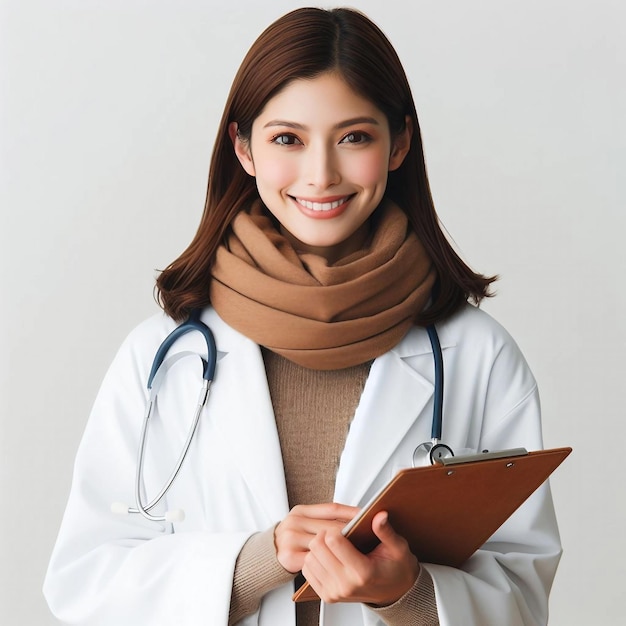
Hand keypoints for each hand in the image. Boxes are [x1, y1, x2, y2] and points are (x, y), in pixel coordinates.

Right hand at [274, 503, 359, 573]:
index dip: (351, 513)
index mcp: (301, 511)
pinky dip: (328, 561)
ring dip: (342, 549)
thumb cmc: (291, 539)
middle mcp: (295, 522)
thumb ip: (323, 519)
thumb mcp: (304, 522)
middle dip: (350, 533)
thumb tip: (353, 517)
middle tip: (367, 537)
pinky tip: (339, 564)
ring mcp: (291, 539)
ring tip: (357, 551)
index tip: (367, 517)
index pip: (332, 509)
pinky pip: (315, 560)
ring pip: (325, 544)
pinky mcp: (289, 557)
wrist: (265, 556)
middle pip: (330, 527)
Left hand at [301, 510, 419, 605]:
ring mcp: (335, 592)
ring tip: (332, 545)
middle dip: (324, 534)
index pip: (333, 541)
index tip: (342, 527)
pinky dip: (314, 560)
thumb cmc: (396, 569)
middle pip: (317, 547)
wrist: (394, 592)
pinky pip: (308, 571)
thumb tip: (379, 516)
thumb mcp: (398, 547)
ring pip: (309, 558)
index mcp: (363, 572)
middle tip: (335, 533)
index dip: (335, 527)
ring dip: (318, 547)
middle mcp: (346, 585)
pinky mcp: (327, 596)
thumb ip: (386, 531)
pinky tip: (328, 557)